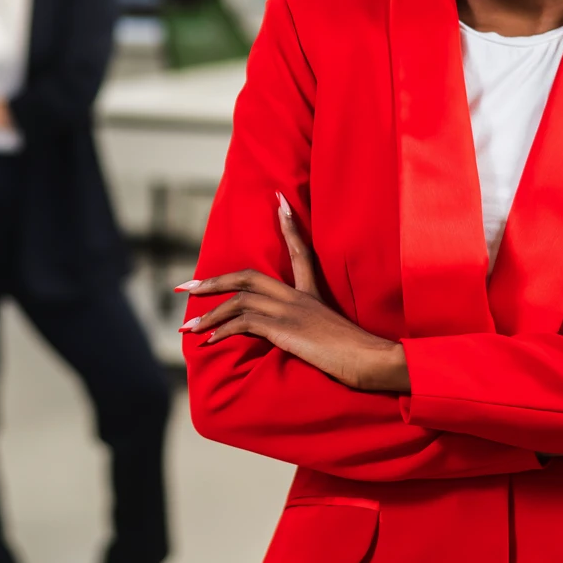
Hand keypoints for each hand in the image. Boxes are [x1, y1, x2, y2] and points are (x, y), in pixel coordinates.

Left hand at [178, 193, 408, 391]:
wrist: (376, 362)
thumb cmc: (364, 356)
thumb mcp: (337, 336)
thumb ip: (318, 331)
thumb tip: (302, 339)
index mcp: (314, 295)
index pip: (301, 251)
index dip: (289, 225)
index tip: (278, 201)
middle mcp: (300, 297)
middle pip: (249, 276)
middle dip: (214, 281)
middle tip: (187, 287)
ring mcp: (292, 311)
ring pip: (239, 300)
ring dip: (210, 314)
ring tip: (188, 327)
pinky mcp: (286, 328)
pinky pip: (244, 323)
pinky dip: (223, 331)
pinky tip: (210, 342)